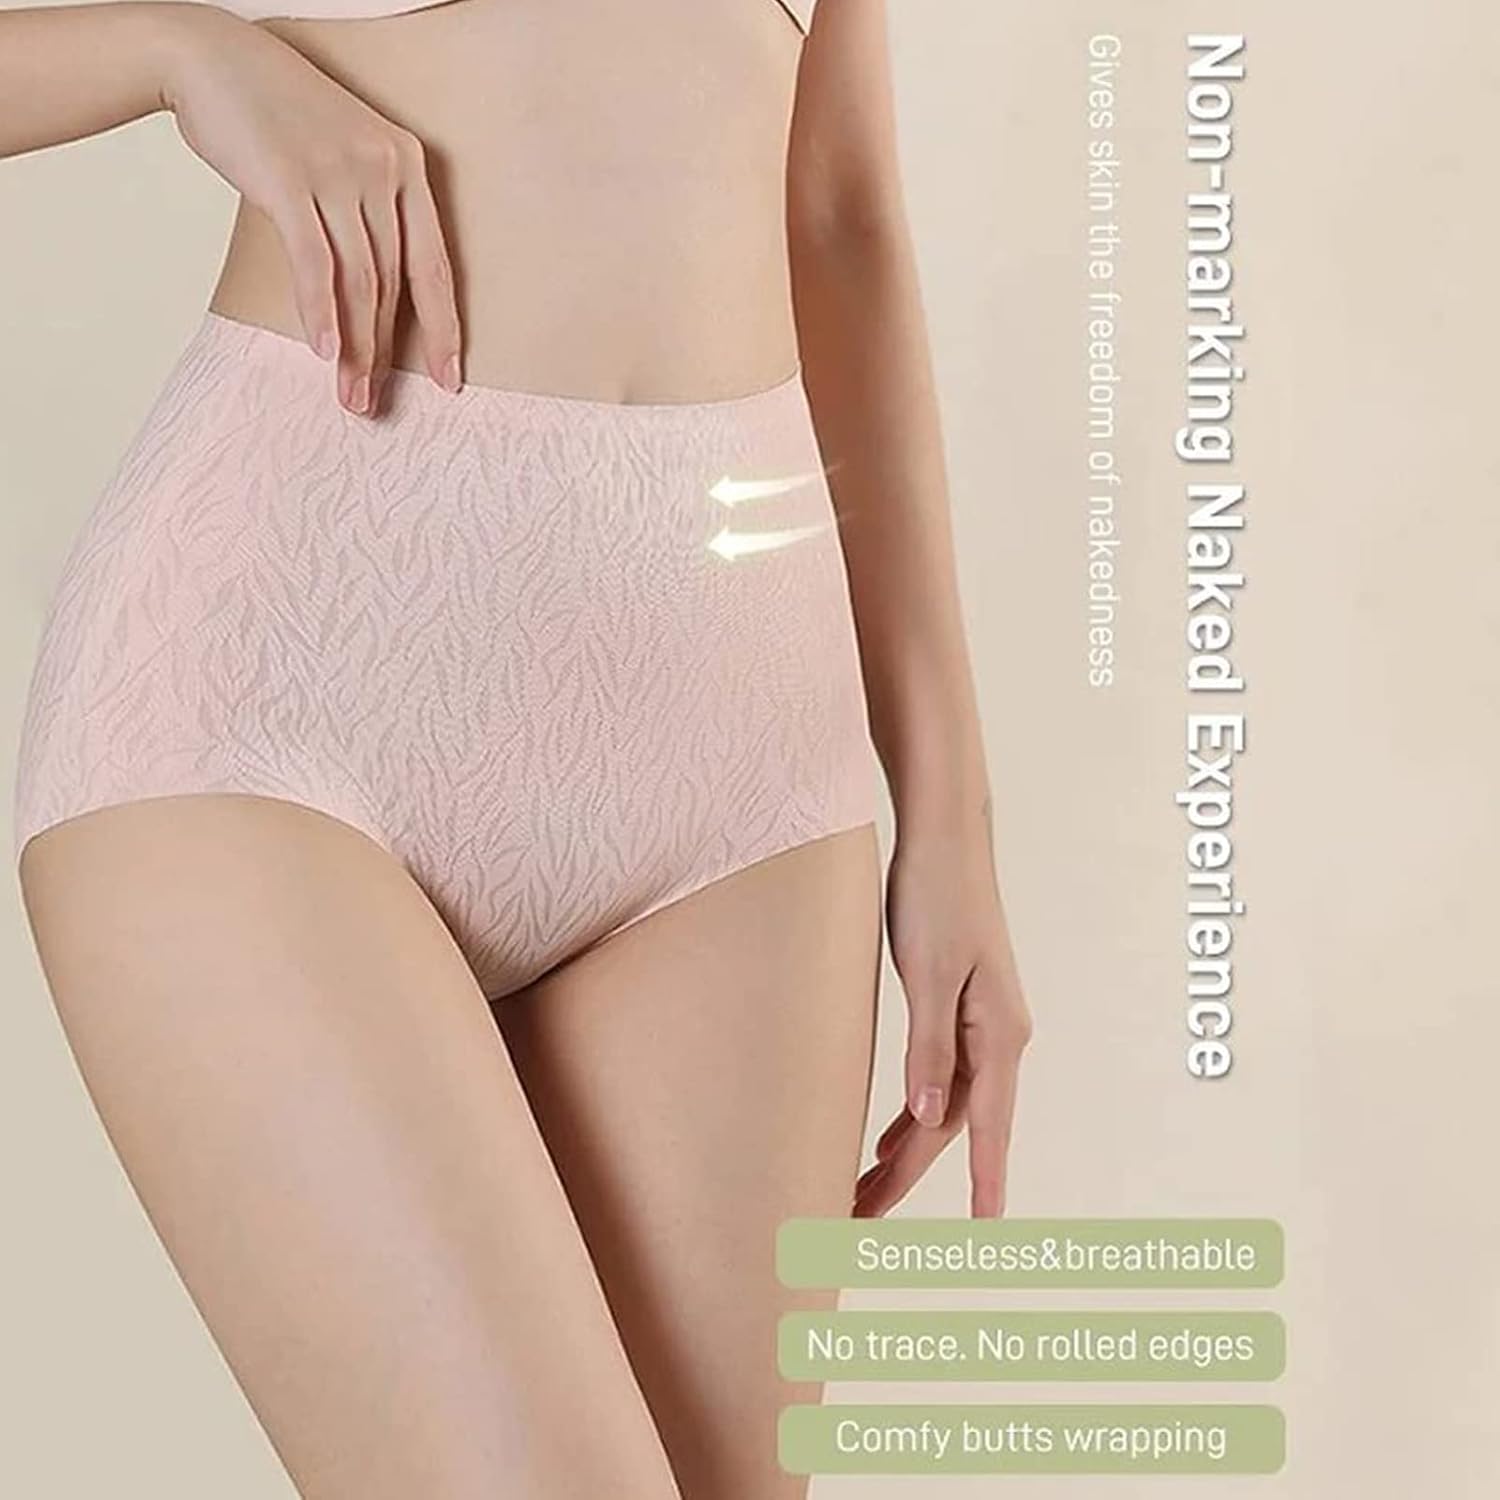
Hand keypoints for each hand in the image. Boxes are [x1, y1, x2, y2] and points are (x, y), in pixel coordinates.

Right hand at [158, 6, 460, 412]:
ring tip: (349, 394)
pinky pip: (315, 260)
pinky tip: (323, 350)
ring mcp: (338, 171)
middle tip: (374, 404)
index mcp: (408, 167)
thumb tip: (371, 302)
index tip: (449, 379)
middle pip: (394, 282)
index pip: (435, 265)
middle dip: (385, 352)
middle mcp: (383, 168)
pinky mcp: (291, 178)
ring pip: (359, 280)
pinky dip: (320, 310)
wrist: (212, 58)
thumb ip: (366, 218)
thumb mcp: (342, 158)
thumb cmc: (280, 121)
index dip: (444, 328)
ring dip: (354, 346)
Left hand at [855, 796, 1032, 1218]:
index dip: (982, 1182)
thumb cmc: (938, 896)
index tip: (984, 1233)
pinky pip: (939, 1077)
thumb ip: (931, 1048)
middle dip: (907, 1177)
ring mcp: (980, 1022)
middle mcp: (998, 1036)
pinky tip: (886, 1137)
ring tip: (860, 1195)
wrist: (945, 836)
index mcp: (999, 1033)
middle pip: (952, 1125)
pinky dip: (910, 1114)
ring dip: (903, 1150)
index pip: (986, 1126)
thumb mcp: (930, 974)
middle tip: (856, 1221)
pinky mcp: (957, 1004)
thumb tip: (926, 1120)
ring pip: (942, 1105)